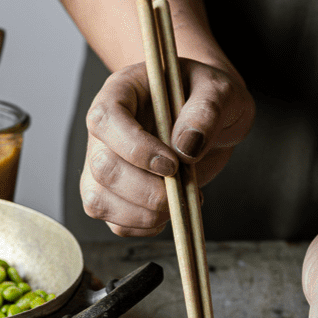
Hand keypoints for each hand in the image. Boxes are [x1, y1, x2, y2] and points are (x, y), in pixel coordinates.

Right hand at [79, 60, 253, 235]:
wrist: (211, 116)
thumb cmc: (209, 95)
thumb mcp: (218, 90)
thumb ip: (206, 111)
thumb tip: (187, 146)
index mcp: (121, 93)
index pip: (105, 120)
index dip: (135, 148)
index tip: (173, 164)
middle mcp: (104, 131)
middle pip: (102, 167)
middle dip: (145, 190)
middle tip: (184, 189)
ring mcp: (105, 165)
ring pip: (99, 200)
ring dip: (144, 214)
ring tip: (181, 203)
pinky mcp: (116, 195)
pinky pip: (116, 222)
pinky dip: (145, 227)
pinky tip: (172, 212)